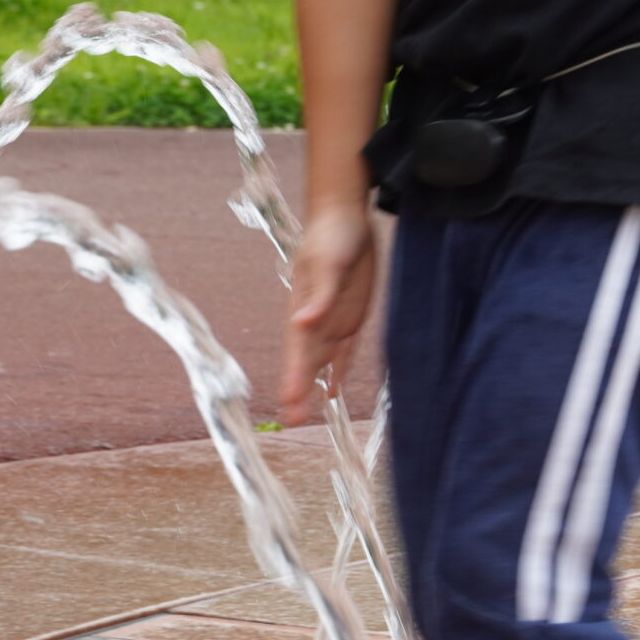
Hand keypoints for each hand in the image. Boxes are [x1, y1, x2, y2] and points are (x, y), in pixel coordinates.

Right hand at [277, 203, 377, 424]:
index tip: (289, 402)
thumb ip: (319, 296)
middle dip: (298, 390)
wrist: (346, 219)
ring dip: (312, 387)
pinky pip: (343, 351)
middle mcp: (314, 320)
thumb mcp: (327, 263)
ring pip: (321, 362)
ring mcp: (332, 321)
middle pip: (305, 361)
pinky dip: (338, 371)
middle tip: (293, 420)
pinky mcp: (350, 318)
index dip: (293, 376)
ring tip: (305, 415)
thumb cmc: (331, 237)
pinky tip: (332, 390)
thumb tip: (301, 323)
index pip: (296, 349)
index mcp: (302, 308)